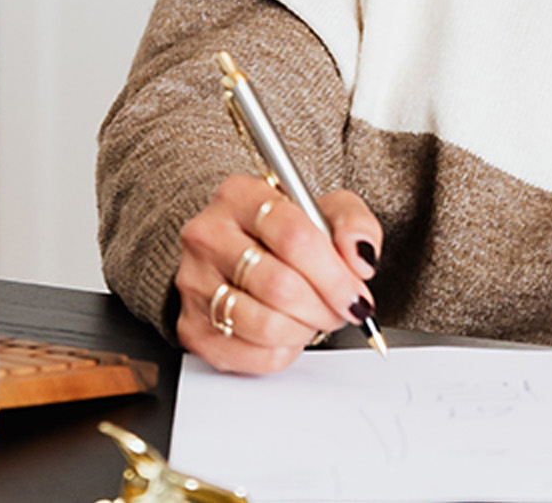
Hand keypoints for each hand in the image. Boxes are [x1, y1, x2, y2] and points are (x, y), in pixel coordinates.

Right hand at [174, 175, 381, 373]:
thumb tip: (359, 257)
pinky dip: (283, 351)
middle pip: (281, 285)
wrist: (244, 256)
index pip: (294, 236)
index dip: (334, 275)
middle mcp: (208, 235)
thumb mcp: (328, 212)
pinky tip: (288, 332)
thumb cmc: (287, 234)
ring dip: (304, 329)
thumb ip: (354, 224)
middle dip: (324, 306)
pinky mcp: (192, 326)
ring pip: (265, 324)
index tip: (356, 293)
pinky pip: (251, 355)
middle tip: (341, 309)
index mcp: (240, 196)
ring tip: (313, 317)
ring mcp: (194, 282)